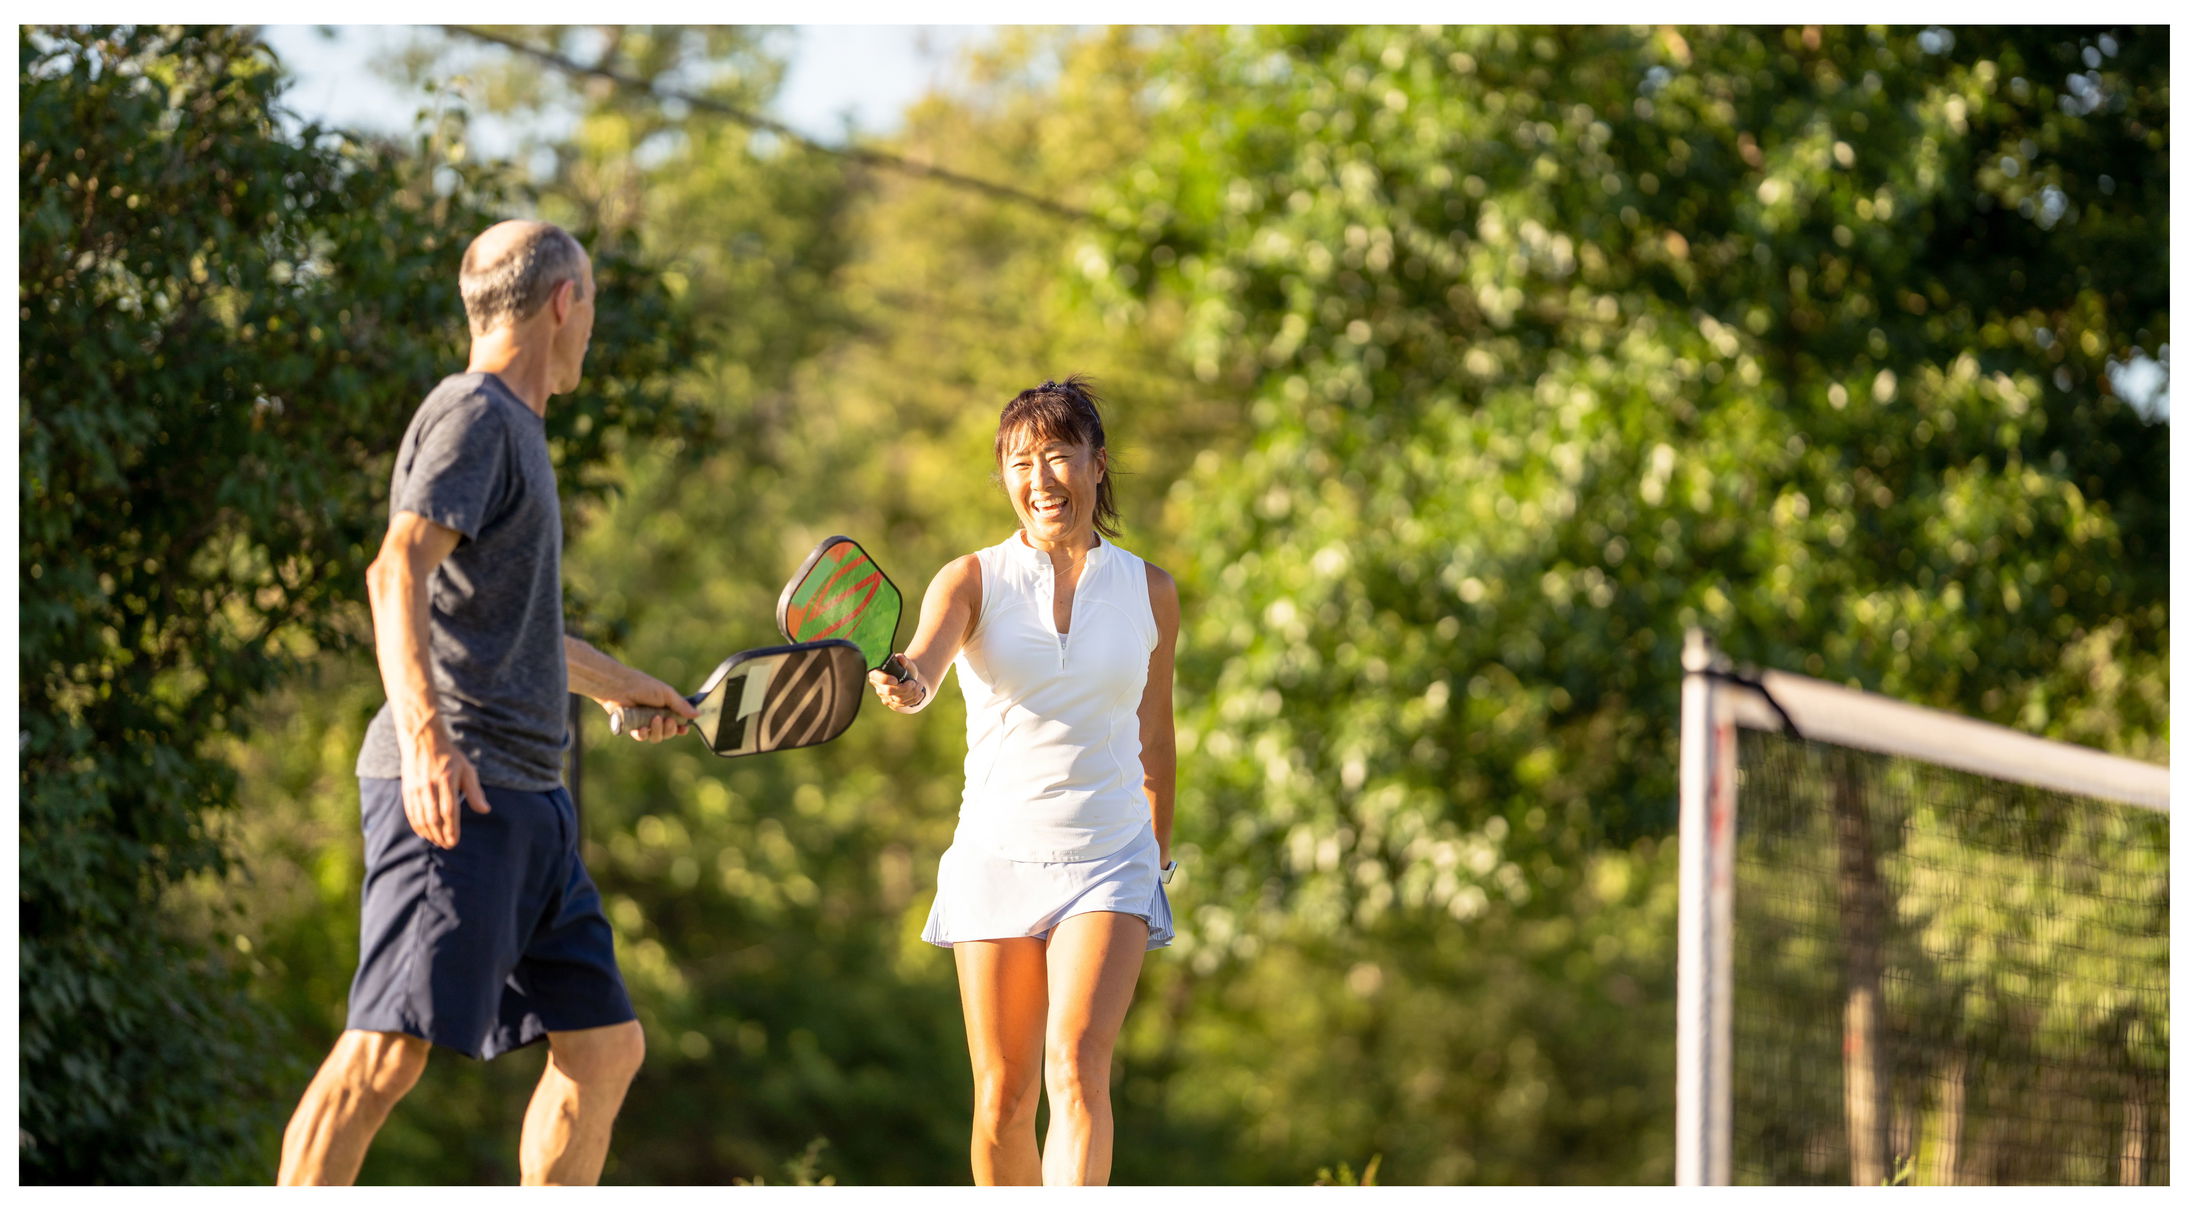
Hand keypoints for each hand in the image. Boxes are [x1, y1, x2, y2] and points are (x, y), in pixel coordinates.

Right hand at [399, 726, 490, 848]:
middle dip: (440, 835)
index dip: (451, 829)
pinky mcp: (407, 789)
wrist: (423, 741)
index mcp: (446, 780)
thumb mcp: (467, 770)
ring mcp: (416, 788)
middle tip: (447, 845)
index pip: (449, 810)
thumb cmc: (450, 757)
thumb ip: (474, 792)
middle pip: (433, 817)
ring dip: (429, 833)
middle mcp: (429, 785)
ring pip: (421, 817)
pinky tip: (423, 833)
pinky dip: (416, 825)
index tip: (454, 842)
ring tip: (437, 842)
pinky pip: (411, 812)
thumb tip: (485, 810)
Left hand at [601, 672, 698, 742]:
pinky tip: (642, 728)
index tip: (683, 729)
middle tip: (668, 720)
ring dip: (658, 731)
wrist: (620, 687)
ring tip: (654, 720)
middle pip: (668, 732)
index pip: (677, 722)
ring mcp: (644, 722)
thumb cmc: (643, 686)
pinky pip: (641, 737)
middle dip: (670, 729)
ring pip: (656, 737)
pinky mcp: (632, 727)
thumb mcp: (666, 694)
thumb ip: (681, 705)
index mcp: (666, 707)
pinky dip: (643, 734)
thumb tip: (698, 714)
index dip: (681, 728)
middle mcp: (656, 716)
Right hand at [867, 655, 926, 712]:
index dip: (885, 680)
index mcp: (877, 673)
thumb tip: (900, 658)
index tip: (895, 680)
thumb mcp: (906, 662)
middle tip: (913, 683)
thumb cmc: (905, 668)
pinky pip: (904, 704)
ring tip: (919, 685)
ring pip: (898, 699)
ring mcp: (885, 697)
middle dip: (904, 688)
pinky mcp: (893, 704)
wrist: (909, 680)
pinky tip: (920, 693)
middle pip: (888, 691)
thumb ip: (903, 659)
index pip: (876, 677)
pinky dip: (914, 699)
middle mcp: (878, 687)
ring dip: (912, 693)